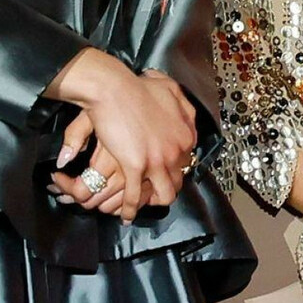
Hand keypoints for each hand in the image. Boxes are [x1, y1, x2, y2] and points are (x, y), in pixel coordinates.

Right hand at [53, 51, 195, 222]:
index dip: (175, 168)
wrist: (114, 89)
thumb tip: (187, 117)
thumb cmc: (138, 87)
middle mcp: (177, 150)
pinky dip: (130, 209)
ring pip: (164, 195)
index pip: (187, 161)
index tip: (165, 171)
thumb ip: (182, 105)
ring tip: (143, 205)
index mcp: (185, 134)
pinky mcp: (136, 167)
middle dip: (166, 188)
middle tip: (153, 192)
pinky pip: (134, 196)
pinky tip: (125, 216)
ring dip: (153, 202)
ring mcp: (157, 161)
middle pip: (178, 181)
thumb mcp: (172, 90)